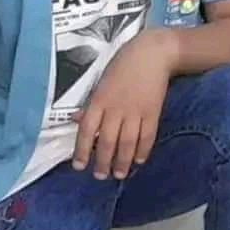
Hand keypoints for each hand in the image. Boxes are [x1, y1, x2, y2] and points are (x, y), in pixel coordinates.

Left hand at [72, 30, 175, 179]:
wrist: (153, 54)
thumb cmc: (122, 65)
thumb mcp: (101, 82)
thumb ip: (90, 104)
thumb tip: (76, 120)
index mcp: (100, 100)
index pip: (87, 130)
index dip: (82, 150)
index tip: (79, 166)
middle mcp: (116, 108)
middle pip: (107, 141)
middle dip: (103, 162)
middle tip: (100, 176)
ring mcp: (136, 112)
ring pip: (127, 143)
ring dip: (122, 162)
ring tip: (119, 174)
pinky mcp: (153, 113)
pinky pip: (147, 137)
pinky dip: (142, 151)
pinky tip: (138, 161)